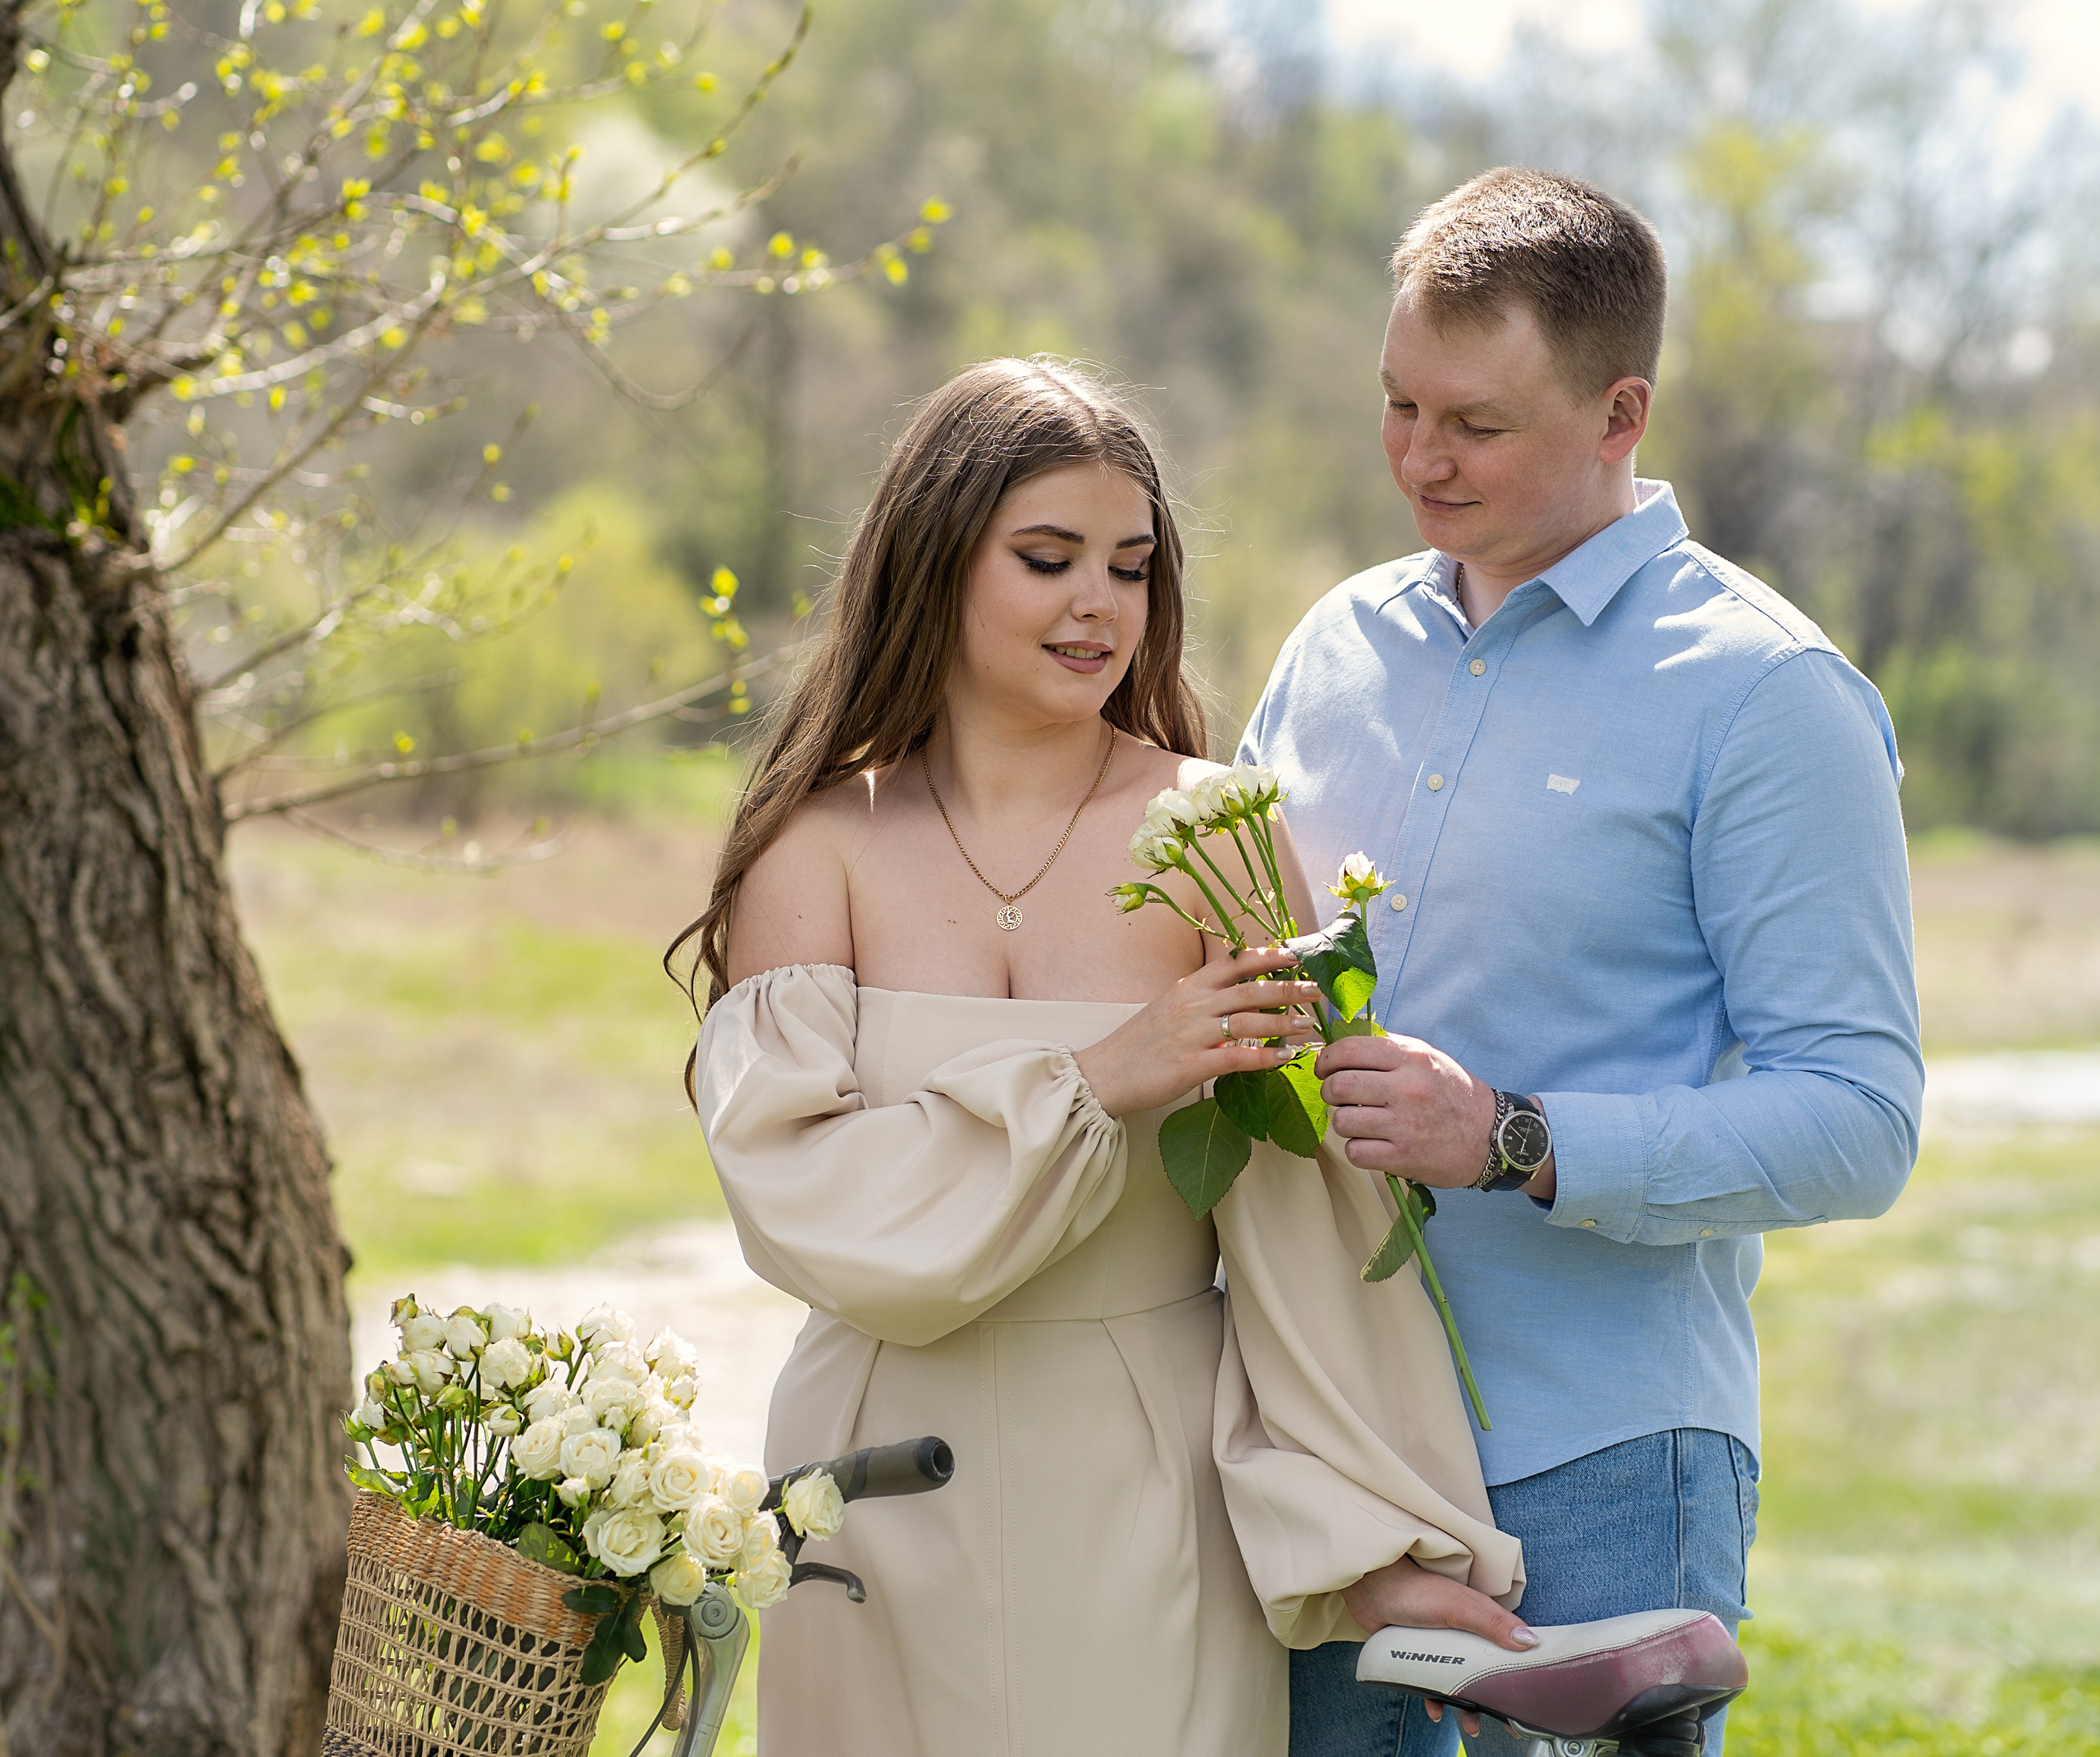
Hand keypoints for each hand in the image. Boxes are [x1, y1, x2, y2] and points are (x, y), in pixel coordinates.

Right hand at [1075, 948, 1322, 1118]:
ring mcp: (1192, 1034)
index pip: (1233, 962)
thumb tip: (1237, 991)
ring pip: (1250, 1022)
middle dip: (1288, 988)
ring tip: (1311, 1026)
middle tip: (1318, 989)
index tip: (1297, 953)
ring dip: (1285, 1023)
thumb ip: (1201, 997)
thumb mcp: (1168, 1007)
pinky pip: (1239, 1058)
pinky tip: (1287, 1058)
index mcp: (1187, 987)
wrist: (1104, 1074)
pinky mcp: (1192, 1065)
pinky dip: (1267, 1058)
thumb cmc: (1139, 1044)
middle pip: (1250, 990)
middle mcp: (1192, 1004)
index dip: (1268, 956)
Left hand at [1315, 1033, 1496, 1187]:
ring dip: (1345, 1123)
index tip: (1324, 1069)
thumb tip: (1341, 1045)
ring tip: (1361, 1122)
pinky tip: (1372, 1144)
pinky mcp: (1405, 1158)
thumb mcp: (1427, 1057)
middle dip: (1329, 1092)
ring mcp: (1406, 1125)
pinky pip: (1356, 1152)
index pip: (1349, 1050)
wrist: (1491, 1135)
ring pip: (1342, 1121)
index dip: (1325, 1060)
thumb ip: (1387, 1049)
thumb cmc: (1452, 1093)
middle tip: (1339, 1098)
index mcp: (1411, 1058)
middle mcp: (1408, 1088)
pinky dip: (1358, 1149)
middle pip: (1338, 1086)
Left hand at [1342, 1555, 1537, 1734]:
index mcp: (1481, 1618)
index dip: (1523, 1670)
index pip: (1511, 1645)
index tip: (1532, 1696)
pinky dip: (1437, 1699)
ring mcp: (1443, 1643)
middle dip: (1495, 1697)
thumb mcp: (1457, 1607)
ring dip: (1467, 1704)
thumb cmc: (1415, 1590)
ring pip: (1461, 1679)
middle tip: (1503, 1724)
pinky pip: (1434, 1681)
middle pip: (1487, 1668)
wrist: (1370, 1589)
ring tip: (1470, 1725)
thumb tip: (1530, 1640)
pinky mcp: (1421, 1653)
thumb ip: (1490, 1623)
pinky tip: (1435, 1711)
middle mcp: (1466, 1631)